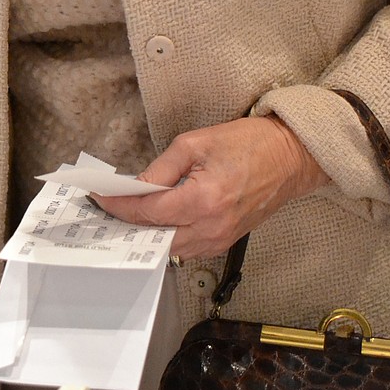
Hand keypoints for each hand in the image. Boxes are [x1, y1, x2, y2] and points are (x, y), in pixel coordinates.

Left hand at [92, 116, 326, 261]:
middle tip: (104, 208)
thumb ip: (161, 168)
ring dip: (145, 232)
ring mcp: (220, 239)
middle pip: (154, 235)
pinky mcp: (226, 241)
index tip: (98, 196)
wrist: (291, 157)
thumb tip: (136, 186)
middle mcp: (211, 227)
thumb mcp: (197, 143)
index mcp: (203, 200)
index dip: (118, 204)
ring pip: (170, 246)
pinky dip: (167, 235)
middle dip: (126, 222)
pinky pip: (187, 246)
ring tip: (123, 214)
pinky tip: (153, 220)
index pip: (148, 211)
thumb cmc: (250, 143)